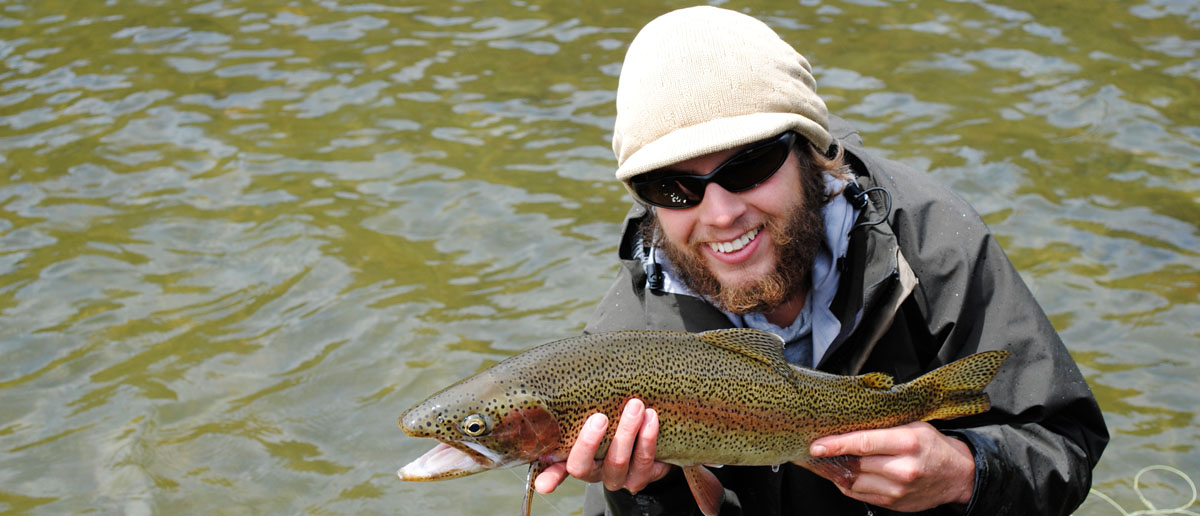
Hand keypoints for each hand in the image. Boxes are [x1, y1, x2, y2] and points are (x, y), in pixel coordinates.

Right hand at [533, 398, 672, 493]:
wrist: (657, 437)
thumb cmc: (616, 419)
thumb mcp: (596, 415)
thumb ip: (582, 407)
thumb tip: (564, 376)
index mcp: (576, 459)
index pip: (556, 470)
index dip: (549, 478)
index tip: (543, 484)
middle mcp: (594, 473)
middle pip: (583, 467)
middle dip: (590, 443)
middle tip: (600, 417)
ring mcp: (618, 478)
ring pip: (617, 463)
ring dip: (626, 433)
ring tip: (635, 406)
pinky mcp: (642, 477)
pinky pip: (645, 462)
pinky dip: (648, 438)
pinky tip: (651, 418)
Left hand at [809, 422, 974, 511]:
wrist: (958, 475)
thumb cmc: (933, 446)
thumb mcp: (912, 426)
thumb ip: (883, 426)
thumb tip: (847, 424)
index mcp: (907, 442)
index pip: (864, 443)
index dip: (836, 444)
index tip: (817, 445)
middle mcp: (903, 468)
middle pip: (856, 463)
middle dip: (833, 457)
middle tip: (818, 450)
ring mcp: (898, 490)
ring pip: (855, 482)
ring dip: (837, 472)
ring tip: (826, 462)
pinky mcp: (895, 504)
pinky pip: (861, 495)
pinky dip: (848, 485)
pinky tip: (843, 474)